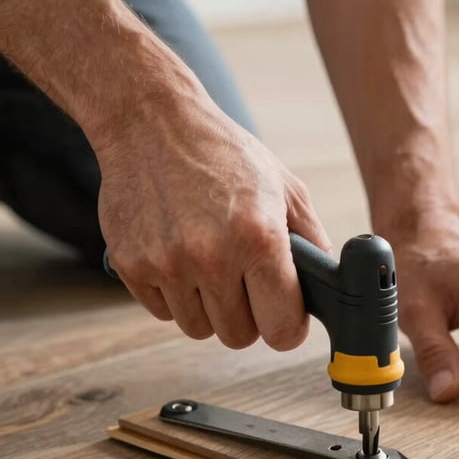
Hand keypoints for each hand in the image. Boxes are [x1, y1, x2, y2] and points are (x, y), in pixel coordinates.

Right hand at [96, 85, 330, 348]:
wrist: (151, 121)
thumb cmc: (224, 154)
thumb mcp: (286, 188)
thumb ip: (313, 242)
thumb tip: (327, 289)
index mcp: (258, 237)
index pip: (282, 328)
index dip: (287, 327)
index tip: (284, 316)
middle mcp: (211, 256)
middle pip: (239, 336)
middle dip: (247, 316)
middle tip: (244, 282)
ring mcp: (167, 263)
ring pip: (199, 328)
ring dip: (209, 307)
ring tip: (209, 264)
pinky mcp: (131, 265)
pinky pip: (163, 312)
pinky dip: (175, 294)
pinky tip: (179, 256)